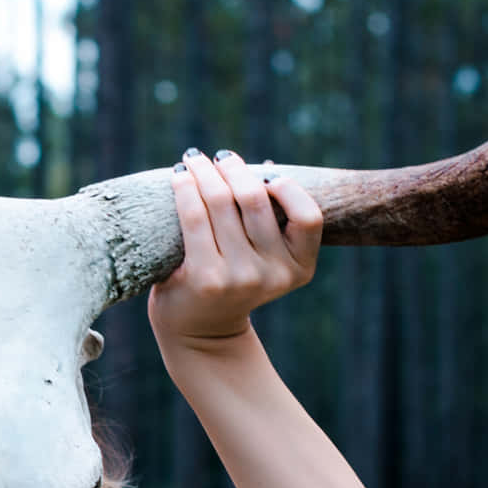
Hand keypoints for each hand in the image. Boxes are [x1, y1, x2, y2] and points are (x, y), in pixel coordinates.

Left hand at [148, 148, 323, 346]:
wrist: (199, 330)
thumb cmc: (231, 279)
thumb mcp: (263, 257)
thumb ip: (268, 221)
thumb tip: (254, 164)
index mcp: (300, 268)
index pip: (308, 217)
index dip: (288, 188)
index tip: (266, 175)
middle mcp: (274, 275)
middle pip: (256, 201)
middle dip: (235, 169)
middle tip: (220, 157)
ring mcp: (241, 278)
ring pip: (222, 203)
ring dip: (205, 172)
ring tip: (194, 160)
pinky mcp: (206, 278)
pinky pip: (195, 218)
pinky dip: (185, 189)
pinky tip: (179, 177)